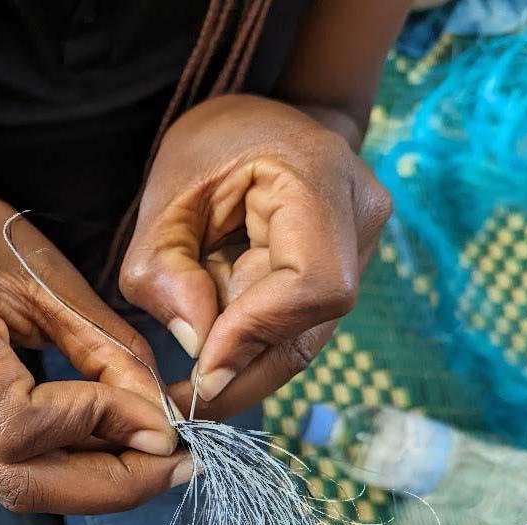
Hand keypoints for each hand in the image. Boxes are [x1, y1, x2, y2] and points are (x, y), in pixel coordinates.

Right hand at [0, 183, 189, 514]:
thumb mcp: (53, 277)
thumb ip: (108, 352)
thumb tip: (162, 426)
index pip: (18, 422)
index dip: (99, 428)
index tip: (164, 422)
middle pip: (10, 479)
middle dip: (105, 483)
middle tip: (176, 466)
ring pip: (7, 487)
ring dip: (89, 486)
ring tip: (153, 462)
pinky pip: (1, 470)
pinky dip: (63, 470)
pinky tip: (110, 451)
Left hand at [120, 95, 391, 419]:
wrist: (263, 119)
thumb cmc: (210, 147)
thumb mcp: (163, 197)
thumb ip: (165, 271)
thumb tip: (196, 347)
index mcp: (319, 177)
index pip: (313, 284)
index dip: (256, 335)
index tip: (200, 371)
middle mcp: (360, 215)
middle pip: (312, 326)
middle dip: (244, 372)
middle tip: (183, 404)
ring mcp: (363, 247)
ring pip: (307, 338)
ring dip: (245, 365)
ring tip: (189, 382)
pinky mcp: (346, 273)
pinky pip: (300, 329)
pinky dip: (253, 349)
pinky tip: (214, 356)